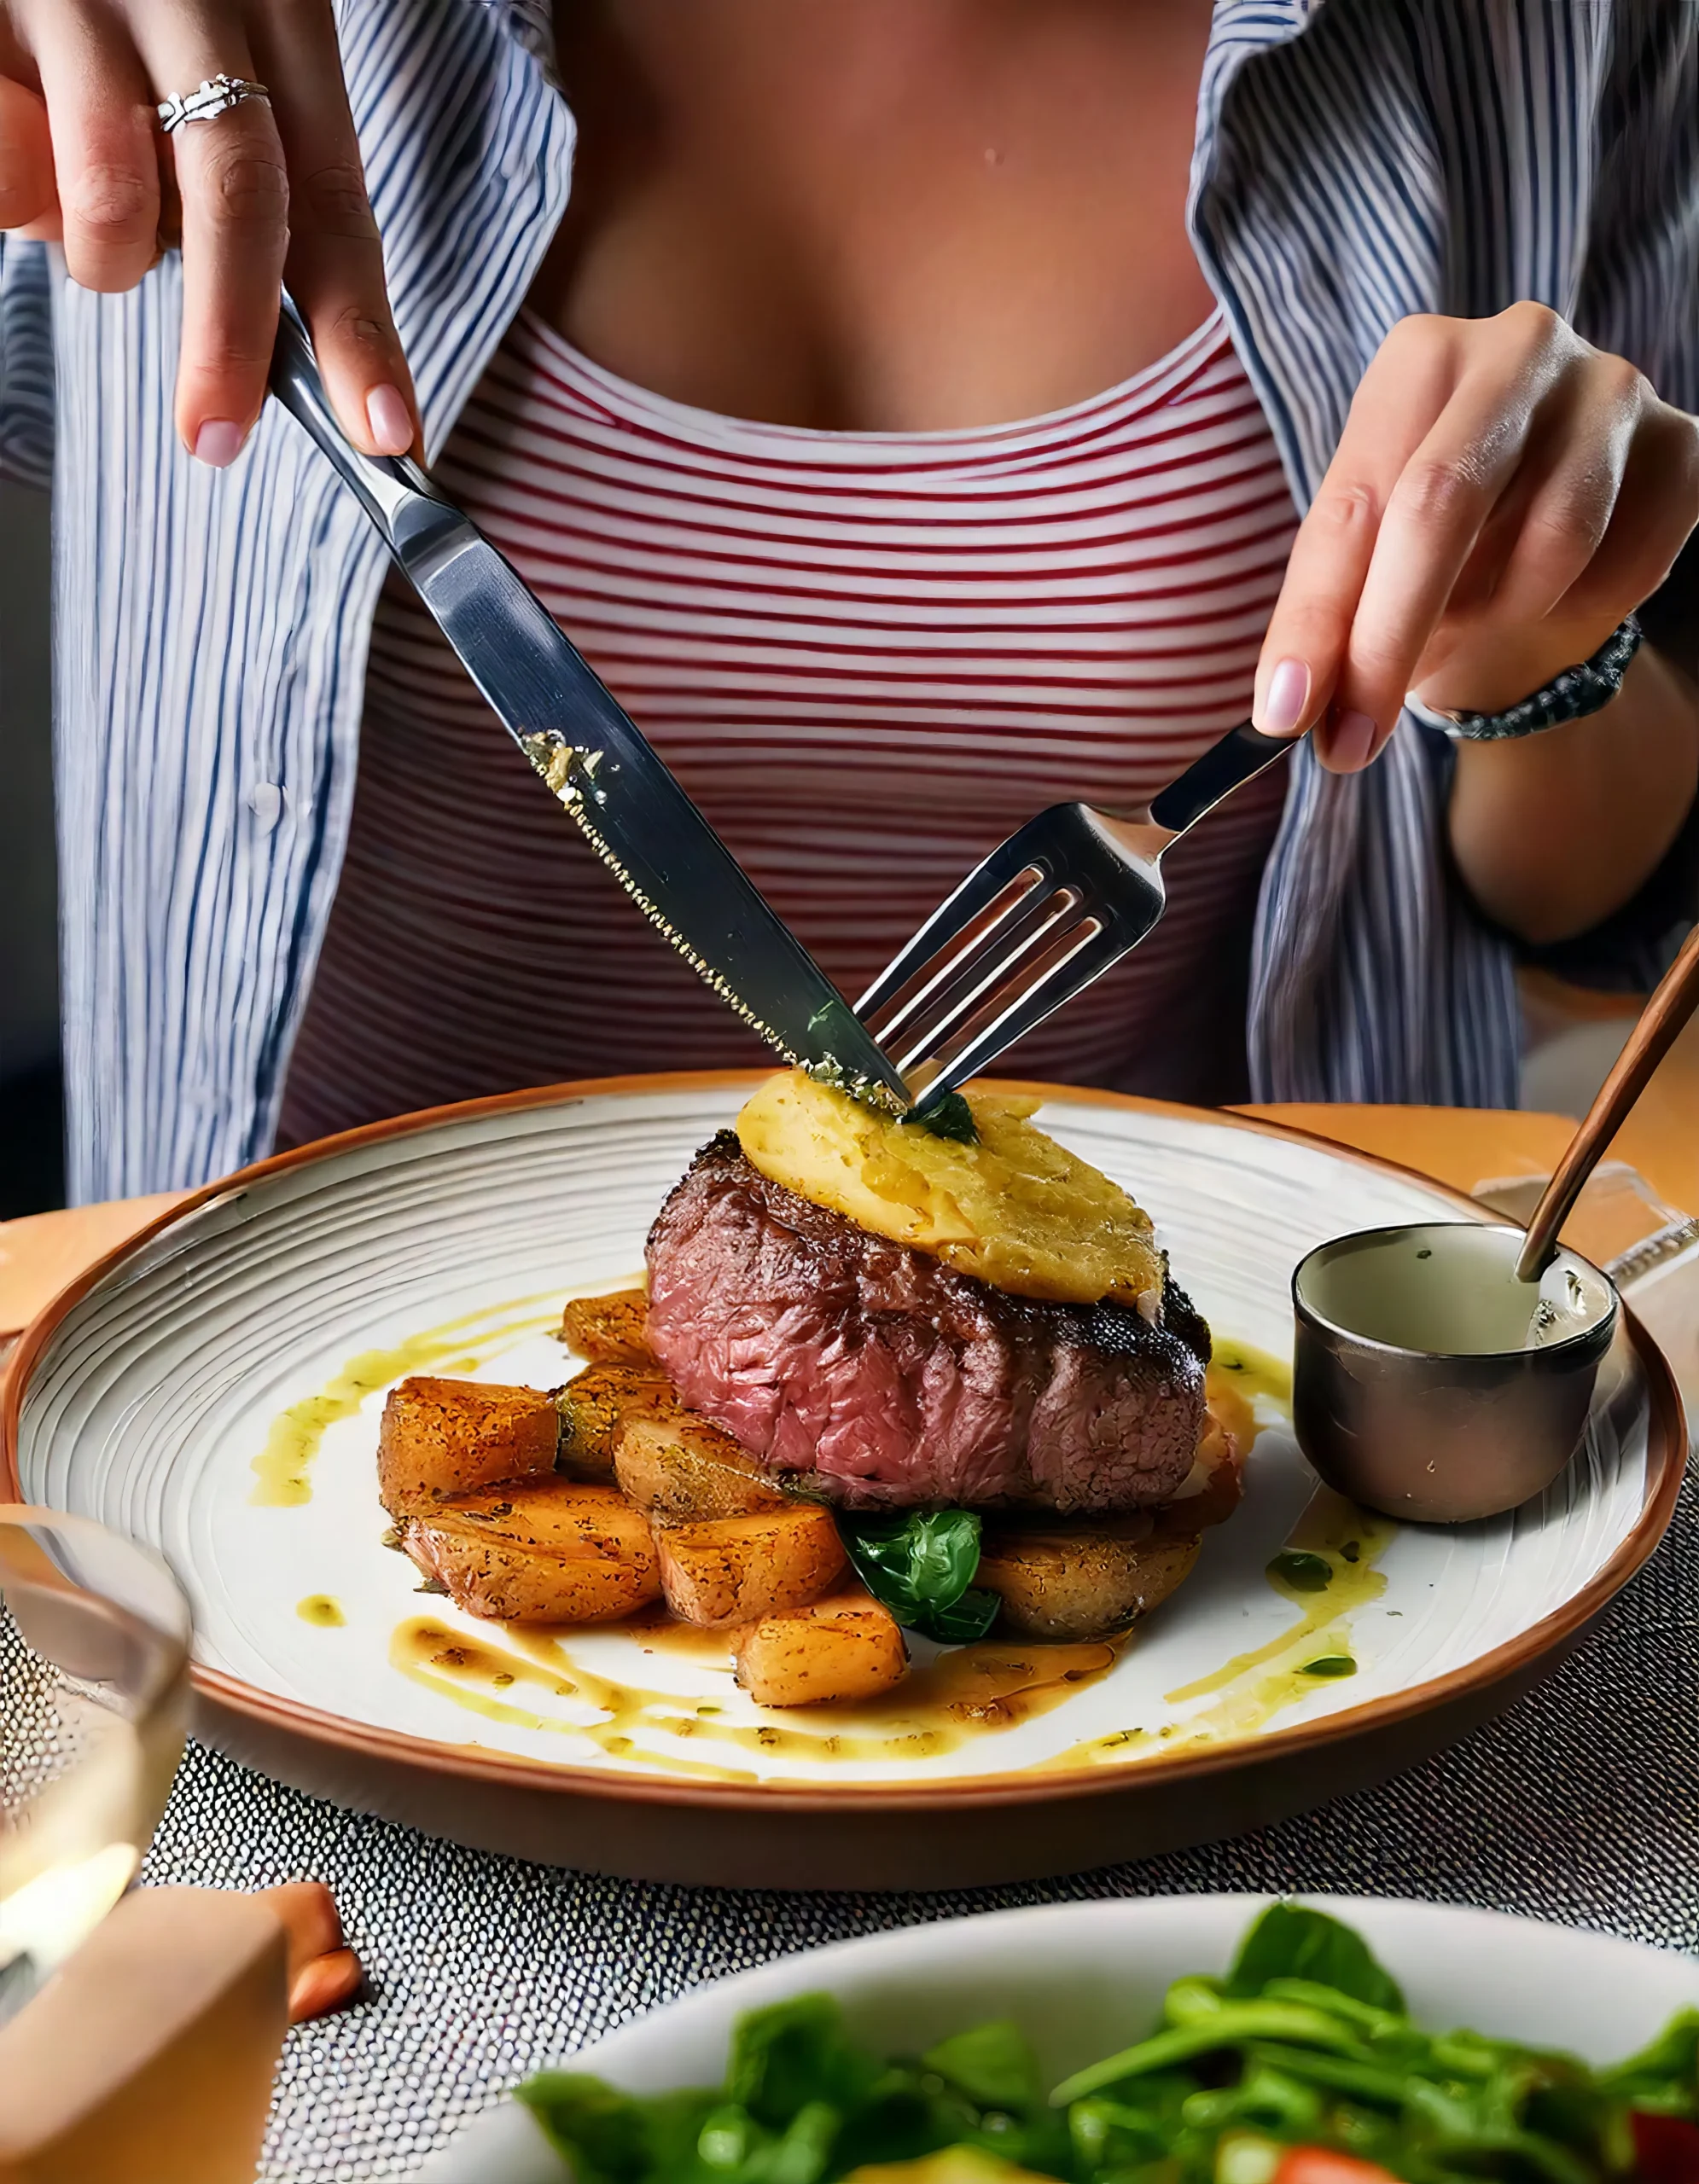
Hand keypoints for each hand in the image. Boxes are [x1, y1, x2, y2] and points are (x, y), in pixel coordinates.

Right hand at [0, 0, 416, 464]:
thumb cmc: (134, 5)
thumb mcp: (217, 58)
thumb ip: (241, 175)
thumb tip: (259, 341)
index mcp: (277, 11)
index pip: (334, 197)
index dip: (360, 326)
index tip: (386, 432)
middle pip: (238, 198)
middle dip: (232, 339)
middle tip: (218, 436)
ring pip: (109, 194)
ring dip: (105, 256)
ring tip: (90, 228)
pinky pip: (4, 161)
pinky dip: (18, 197)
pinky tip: (25, 138)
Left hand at [1252, 302, 1698, 769]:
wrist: (1549, 526)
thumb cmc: (1439, 545)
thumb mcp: (1367, 568)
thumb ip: (1331, 622)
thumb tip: (1289, 709)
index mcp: (1417, 360)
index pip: (1352, 506)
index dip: (1314, 622)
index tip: (1285, 716)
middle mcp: (1516, 350)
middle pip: (1440, 505)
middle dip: (1388, 642)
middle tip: (1351, 742)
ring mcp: (1610, 389)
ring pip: (1549, 543)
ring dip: (1493, 623)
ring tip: (1466, 632)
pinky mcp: (1683, 446)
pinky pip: (1626, 565)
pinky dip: (1578, 615)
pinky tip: (1552, 606)